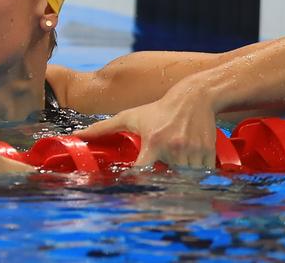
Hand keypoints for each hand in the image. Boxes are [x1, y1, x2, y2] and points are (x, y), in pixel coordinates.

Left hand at [74, 81, 217, 168]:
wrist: (194, 98)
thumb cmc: (158, 109)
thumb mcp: (131, 116)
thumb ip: (104, 128)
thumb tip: (77, 135)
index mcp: (153, 141)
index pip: (142, 170)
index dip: (136, 180)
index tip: (132, 187)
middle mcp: (173, 147)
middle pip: (165, 176)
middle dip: (162, 174)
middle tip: (161, 163)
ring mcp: (192, 151)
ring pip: (184, 177)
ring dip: (178, 173)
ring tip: (175, 157)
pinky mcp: (207, 153)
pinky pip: (200, 174)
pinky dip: (195, 171)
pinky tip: (189, 157)